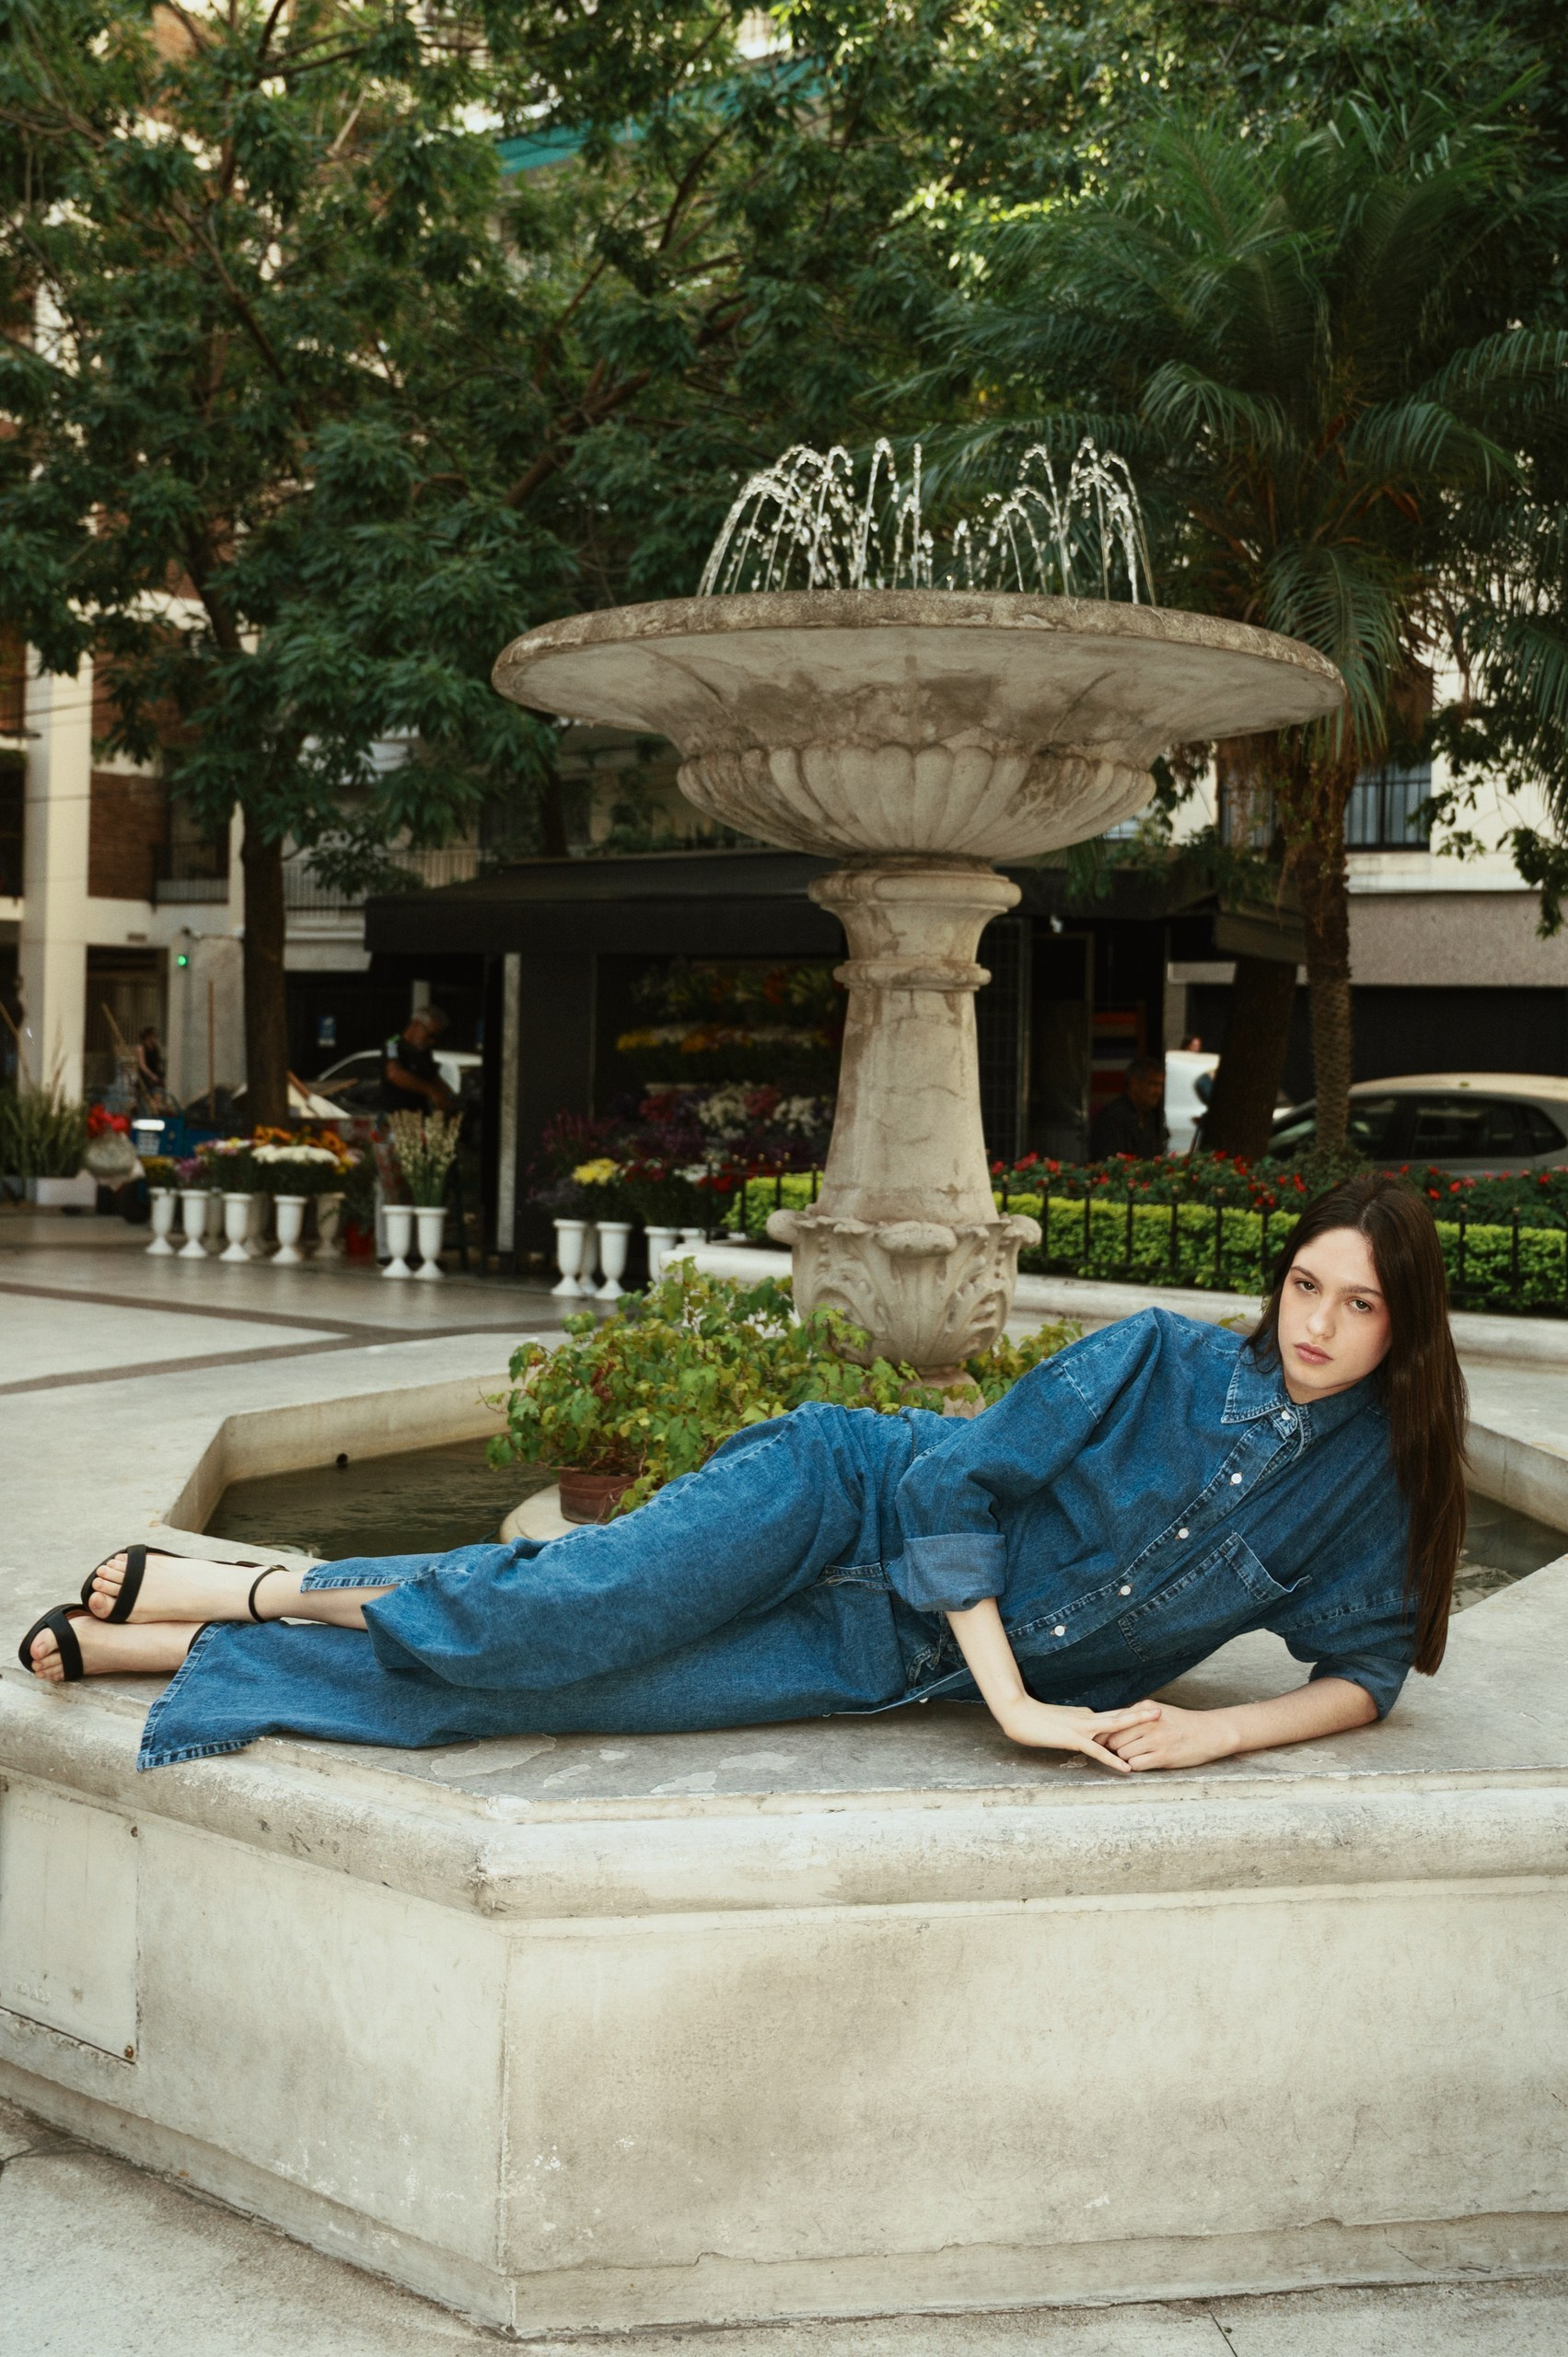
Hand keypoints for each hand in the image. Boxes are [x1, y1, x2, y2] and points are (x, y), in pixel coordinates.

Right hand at [995, 1696, 1162, 1774]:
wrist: (1018, 1713)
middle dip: (1141, 1714)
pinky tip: (1125, 1767)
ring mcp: (1081, 1727)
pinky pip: (1097, 1750)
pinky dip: (1113, 1759)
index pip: (1113, 1716)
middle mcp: (1087, 1718)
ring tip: (1155, 1722)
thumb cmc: (1036, 1719)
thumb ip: (1078, 1724)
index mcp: (1085, 1715)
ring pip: (1114, 1726)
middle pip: (1119, 1715)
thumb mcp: (1062, 1720)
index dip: (1131, 1716)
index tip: (1149, 1715)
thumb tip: (1089, 1726)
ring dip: (1136, 1723)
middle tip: (1161, 1711)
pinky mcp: (1073, 1738)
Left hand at [1100, 1700, 1240, 1772]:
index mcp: (1145, 1708)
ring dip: (1127, 1758)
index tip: (1105, 1740)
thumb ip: (1135, 1716)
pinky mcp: (1163, 1756)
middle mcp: (1148, 1721)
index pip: (1113, 1721)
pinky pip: (1136, 1765)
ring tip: (1138, 1755)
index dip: (1107, 1733)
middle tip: (1123, 1750)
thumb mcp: (1158, 1712)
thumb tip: (1109, 1726)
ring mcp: (1156, 1739)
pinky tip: (1146, 1761)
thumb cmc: (1181, 1723)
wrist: (1210, 1732)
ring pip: (1123, 1754)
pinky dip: (1136, 1766)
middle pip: (1114, 1739)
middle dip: (1115, 1748)